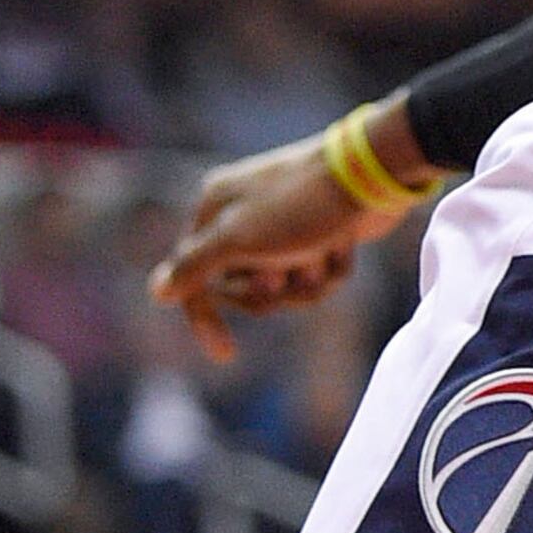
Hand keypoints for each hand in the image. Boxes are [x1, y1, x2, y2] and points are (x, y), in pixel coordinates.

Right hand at [151, 124, 407, 357]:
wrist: (373, 176)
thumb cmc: (298, 208)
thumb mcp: (237, 240)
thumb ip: (193, 267)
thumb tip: (159, 291)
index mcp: (215, 209)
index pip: (192, 276)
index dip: (205, 318)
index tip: (226, 356)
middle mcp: (246, 215)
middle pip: (242, 287)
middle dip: (270, 292)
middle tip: (283, 274)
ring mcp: (286, 225)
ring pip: (285, 285)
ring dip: (305, 282)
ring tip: (321, 254)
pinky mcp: (322, 232)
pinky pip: (317, 274)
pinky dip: (331, 269)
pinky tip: (343, 247)